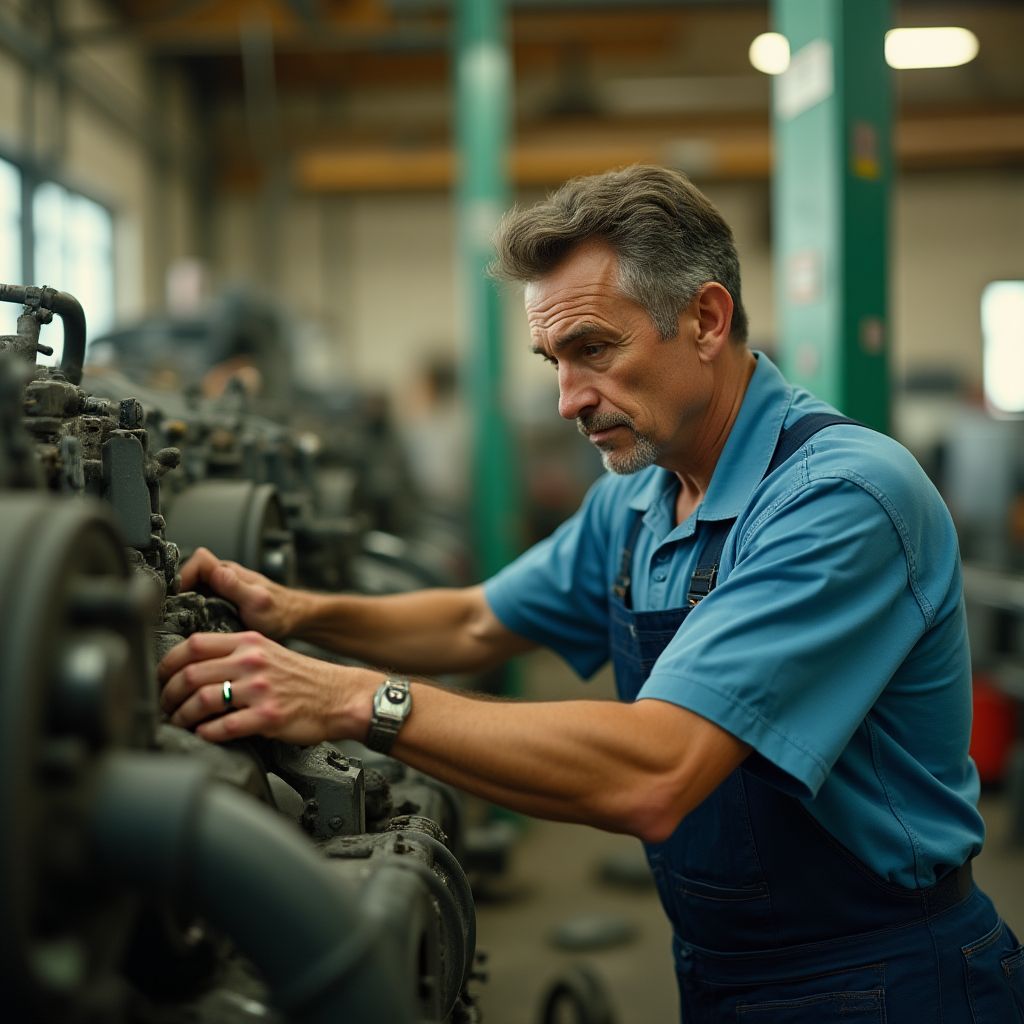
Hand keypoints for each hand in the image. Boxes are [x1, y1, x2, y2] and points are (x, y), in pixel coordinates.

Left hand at [158, 631, 372, 745]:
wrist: (339, 695)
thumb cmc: (302, 678)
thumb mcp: (268, 651)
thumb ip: (235, 653)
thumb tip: (194, 666)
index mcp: (249, 642)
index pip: (194, 644)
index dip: (169, 663)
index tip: (161, 677)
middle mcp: (252, 662)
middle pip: (191, 673)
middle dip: (169, 694)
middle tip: (165, 705)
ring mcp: (260, 689)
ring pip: (202, 700)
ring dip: (183, 716)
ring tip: (181, 723)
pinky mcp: (268, 716)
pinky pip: (224, 727)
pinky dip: (206, 733)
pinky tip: (204, 735)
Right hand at [178, 547, 300, 638]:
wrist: (293, 620)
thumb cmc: (280, 612)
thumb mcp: (257, 601)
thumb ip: (236, 587)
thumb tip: (217, 572)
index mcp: (229, 572)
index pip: (198, 560)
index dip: (183, 576)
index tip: (177, 597)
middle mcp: (223, 577)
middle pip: (190, 575)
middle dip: (179, 593)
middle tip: (177, 615)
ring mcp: (221, 589)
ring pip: (193, 589)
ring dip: (186, 603)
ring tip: (184, 622)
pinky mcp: (221, 601)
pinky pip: (200, 601)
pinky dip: (194, 611)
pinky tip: (197, 625)